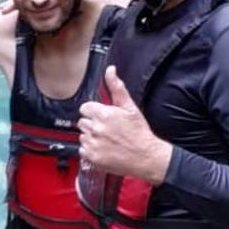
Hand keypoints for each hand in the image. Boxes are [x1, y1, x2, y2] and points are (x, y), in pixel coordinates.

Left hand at [78, 67, 172, 184]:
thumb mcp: (130, 107)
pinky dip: (90, 150)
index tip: (102, 116)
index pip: (84, 108)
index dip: (93, 111)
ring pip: (82, 136)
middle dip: (92, 124)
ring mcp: (93, 143)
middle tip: (106, 129)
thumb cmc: (139, 133)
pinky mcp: (92, 157)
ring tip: (106, 139)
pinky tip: (103, 148)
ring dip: (91, 137)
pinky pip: (83, 150)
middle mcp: (96, 128)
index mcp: (104, 114)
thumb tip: (110, 71)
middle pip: (82, 122)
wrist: (146, 157)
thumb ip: (116, 87)